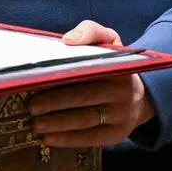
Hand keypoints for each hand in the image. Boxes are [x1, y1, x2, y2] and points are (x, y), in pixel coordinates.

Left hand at [26, 19, 156, 147]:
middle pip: (83, 97)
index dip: (60, 76)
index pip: (86, 70)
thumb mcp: (108, 39)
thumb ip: (89, 31)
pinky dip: (68, 139)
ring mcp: (121, 116)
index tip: (36, 80)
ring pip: (85, 120)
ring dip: (57, 124)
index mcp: (116, 66)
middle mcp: (122, 92)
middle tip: (30, 107)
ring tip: (35, 125)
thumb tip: (68, 40)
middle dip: (53, 102)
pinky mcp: (118, 134)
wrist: (141, 95)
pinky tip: (48, 139)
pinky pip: (91, 138)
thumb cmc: (113, 63)